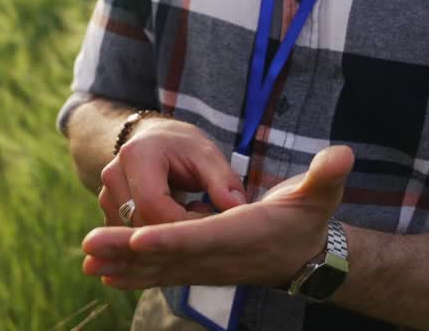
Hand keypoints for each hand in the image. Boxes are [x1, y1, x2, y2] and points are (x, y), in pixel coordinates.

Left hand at [82, 145, 353, 289]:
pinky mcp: (196, 267)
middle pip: (167, 254)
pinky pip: (158, 273)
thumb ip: (327, 175)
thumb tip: (342, 155)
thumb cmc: (310, 218)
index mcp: (241, 234)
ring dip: (120, 262)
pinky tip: (102, 272)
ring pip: (157, 266)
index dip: (171, 236)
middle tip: (89, 244)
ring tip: (86, 257)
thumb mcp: (321, 194)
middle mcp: (218, 256)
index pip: (201, 237)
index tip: (139, 236)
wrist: (305, 257)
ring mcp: (205, 266)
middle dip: (127, 250)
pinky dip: (131, 272)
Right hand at [97, 116, 247, 227]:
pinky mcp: (108, 214)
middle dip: (177, 231)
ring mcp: (106, 196)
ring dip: (168, 236)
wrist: (153, 141)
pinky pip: (133, 240)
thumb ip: (223, 180)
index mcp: (136, 155)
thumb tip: (237, 208)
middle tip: (205, 216)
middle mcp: (113, 176)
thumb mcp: (207, 154)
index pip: (154, 205)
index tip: (209, 221)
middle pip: (143, 224)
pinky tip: (177, 222)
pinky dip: (157, 239)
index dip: (183, 222)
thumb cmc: (182, 147)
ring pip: (137, 237)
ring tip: (193, 212)